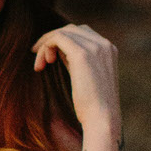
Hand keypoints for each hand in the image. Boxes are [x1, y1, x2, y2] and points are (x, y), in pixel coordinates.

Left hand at [33, 22, 120, 144]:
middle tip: (41, 61)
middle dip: (53, 40)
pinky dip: (46, 46)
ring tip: (40, 66)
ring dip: (46, 45)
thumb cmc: (92, 106)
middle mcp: (104, 45)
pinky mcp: (82, 54)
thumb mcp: (85, 78)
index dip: (63, 41)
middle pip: (72, 29)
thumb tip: (57, 51)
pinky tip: (42, 64)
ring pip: (63, 32)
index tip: (49, 58)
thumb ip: (76, 61)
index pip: (82, 33)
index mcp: (109, 50)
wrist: (102, 120)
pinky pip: (58, 38)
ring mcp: (95, 47)